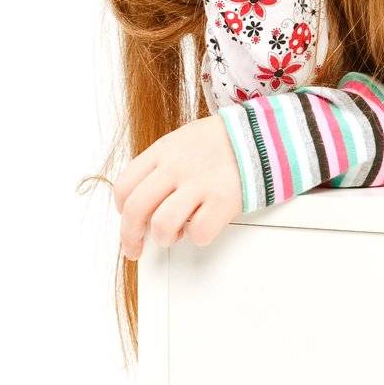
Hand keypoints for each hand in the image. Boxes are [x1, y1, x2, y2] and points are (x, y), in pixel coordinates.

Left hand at [113, 114, 243, 255]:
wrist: (262, 135)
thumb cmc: (222, 142)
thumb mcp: (182, 140)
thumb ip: (159, 166)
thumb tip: (142, 200)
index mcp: (163, 150)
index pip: (125, 185)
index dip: (122, 209)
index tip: (128, 220)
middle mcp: (176, 167)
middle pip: (135, 209)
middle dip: (130, 237)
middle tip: (135, 248)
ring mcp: (200, 184)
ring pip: (162, 226)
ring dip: (165, 238)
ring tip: (174, 235)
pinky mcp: (223, 200)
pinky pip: (198, 233)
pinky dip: (198, 236)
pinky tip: (203, 224)